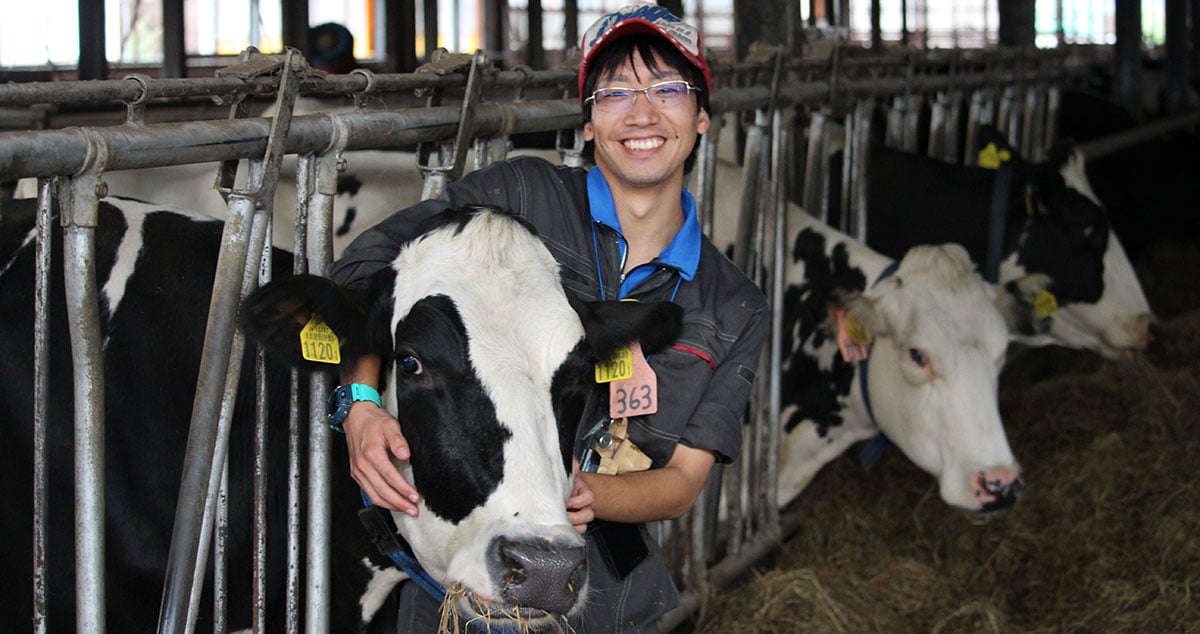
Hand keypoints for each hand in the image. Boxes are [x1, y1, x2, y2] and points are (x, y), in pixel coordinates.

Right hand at [343, 401, 420, 515]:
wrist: (355, 417)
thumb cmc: (373, 421)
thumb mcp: (390, 426)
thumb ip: (398, 441)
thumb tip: (405, 455)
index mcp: (371, 454)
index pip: (390, 477)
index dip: (403, 489)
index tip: (414, 497)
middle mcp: (362, 465)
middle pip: (382, 491)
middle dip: (399, 503)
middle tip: (413, 510)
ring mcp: (357, 471)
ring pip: (374, 495)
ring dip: (390, 505)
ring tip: (404, 509)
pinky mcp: (356, 473)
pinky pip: (368, 492)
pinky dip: (380, 500)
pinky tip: (390, 503)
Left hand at [566, 460, 593, 533]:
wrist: (560, 491)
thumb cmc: (565, 483)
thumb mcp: (567, 473)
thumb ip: (571, 466)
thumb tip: (574, 464)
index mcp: (583, 492)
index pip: (589, 497)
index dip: (579, 501)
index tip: (568, 501)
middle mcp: (584, 505)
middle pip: (588, 515)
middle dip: (575, 517)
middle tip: (563, 515)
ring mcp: (579, 516)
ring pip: (583, 526)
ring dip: (572, 526)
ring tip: (560, 523)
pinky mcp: (573, 525)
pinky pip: (576, 532)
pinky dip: (569, 532)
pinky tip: (558, 529)